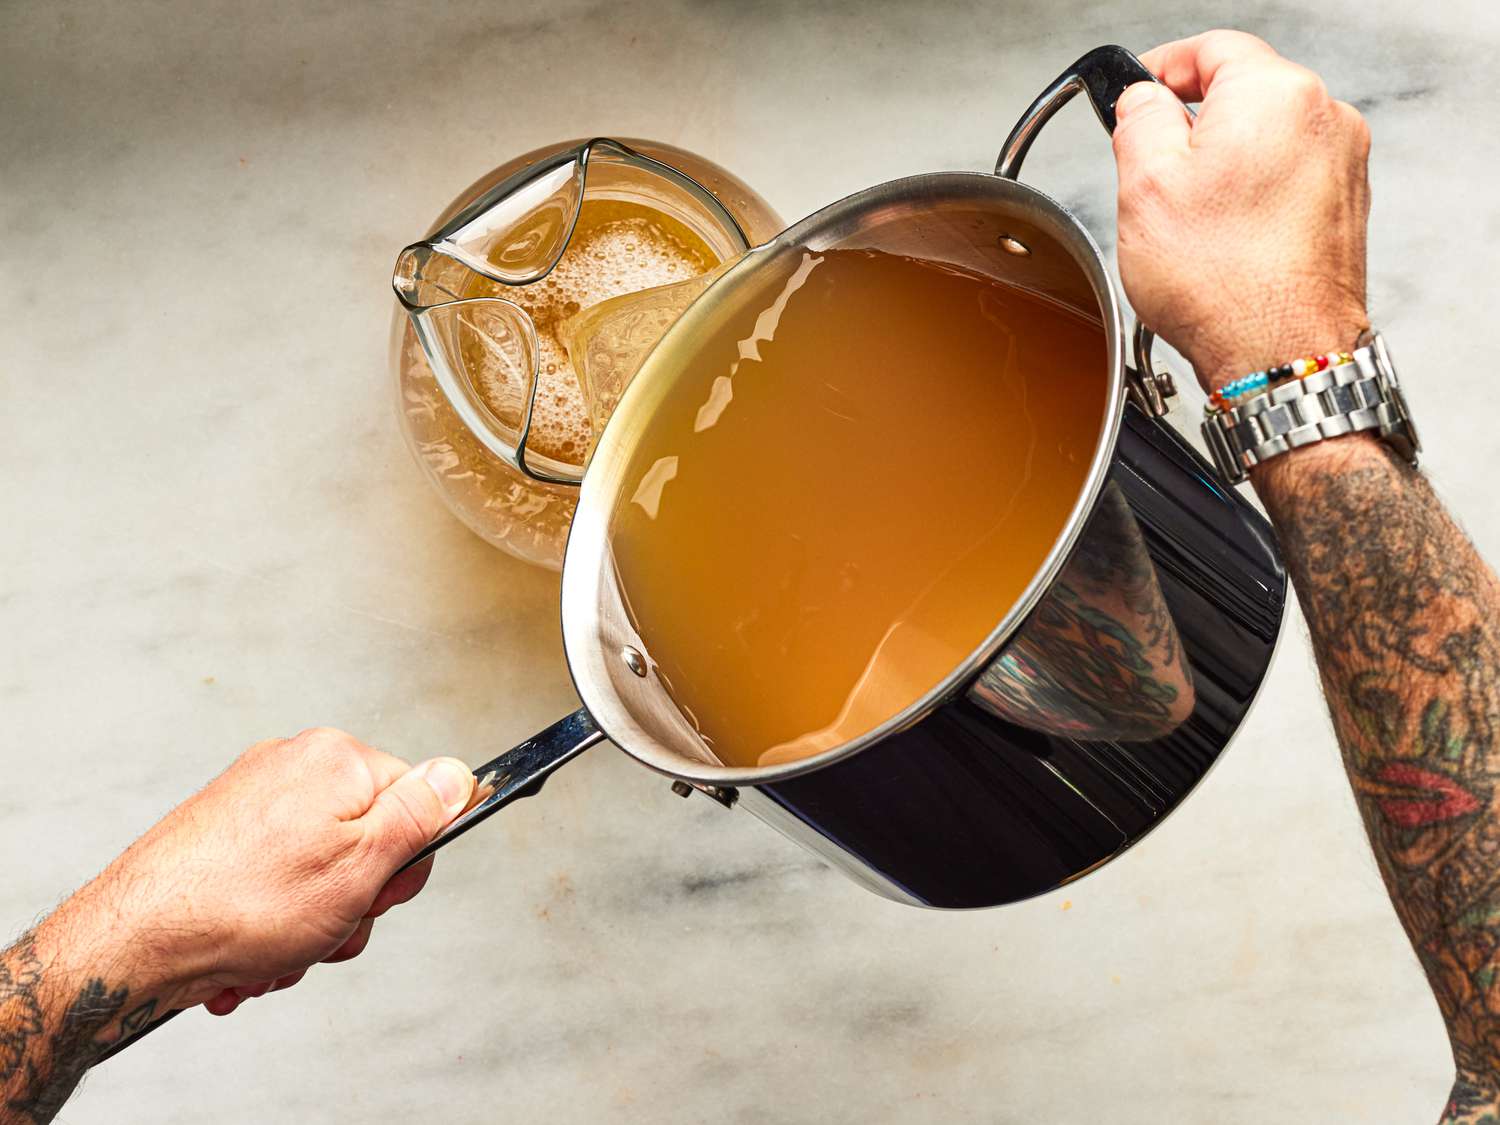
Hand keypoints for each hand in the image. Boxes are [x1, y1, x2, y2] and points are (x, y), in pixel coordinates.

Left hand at [50, 728, 474, 1017]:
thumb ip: (421, 816)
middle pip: (366, 841)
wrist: (134, 941)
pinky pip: (275, 883)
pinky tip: (250, 952)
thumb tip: (461, 775)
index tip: (376, 895)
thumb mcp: (362, 864)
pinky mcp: (222, 835)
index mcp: (336, 760)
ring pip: (320, 872)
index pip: (416, 801)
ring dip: (310, 926)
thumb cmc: (241, 905)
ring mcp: (253, 801)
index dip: (403, 863)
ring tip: (278, 950)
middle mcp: (293, 767)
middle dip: (352, 903)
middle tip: (326, 928)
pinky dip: (271, 924)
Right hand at [1111, 30, 1371, 391]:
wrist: (1281, 353)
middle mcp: (1322, 117)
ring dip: (1221, 163)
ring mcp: (1341, 163)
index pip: (1210, 48)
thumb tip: (1141, 100)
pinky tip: (1222, 240)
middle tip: (1147, 168)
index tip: (1135, 90)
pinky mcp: (1343, 206)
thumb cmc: (1224, 283)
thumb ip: (1138, 119)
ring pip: (1263, 138)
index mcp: (1273, 93)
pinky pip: (1285, 178)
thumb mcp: (1144, 185)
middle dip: (1190, 123)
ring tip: (1187, 219)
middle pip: (1241, 92)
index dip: (1161, 66)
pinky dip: (1250, 196)